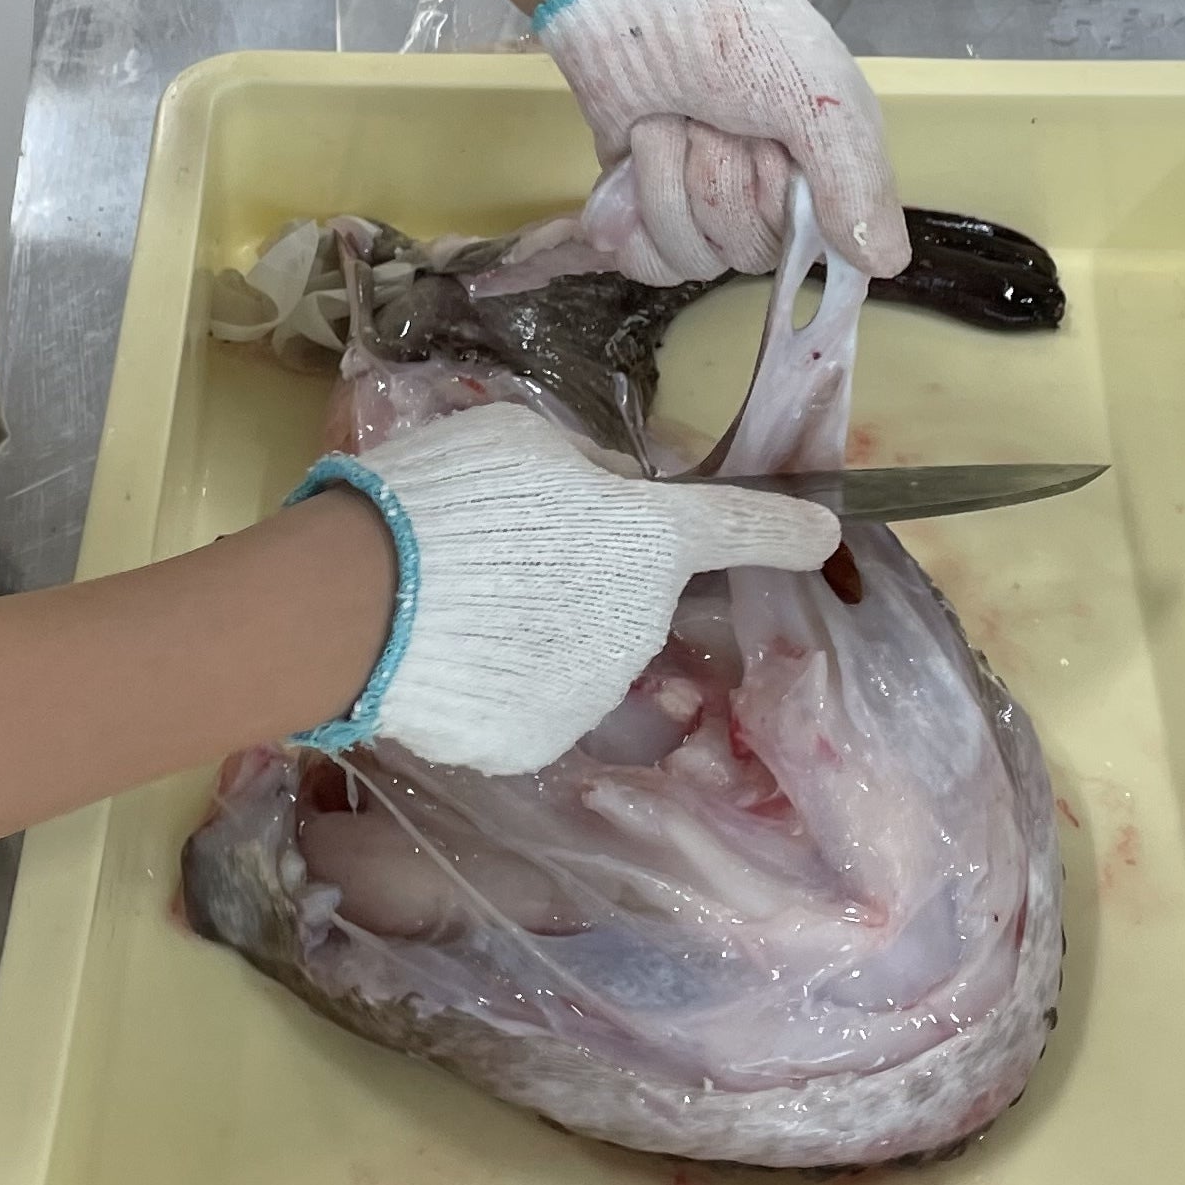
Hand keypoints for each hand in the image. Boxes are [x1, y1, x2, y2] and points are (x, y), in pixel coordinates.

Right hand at [290, 402, 838, 776]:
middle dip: (590, 578)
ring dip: (544, 631)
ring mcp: (593, 695)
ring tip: (464, 606)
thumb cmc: (449, 496)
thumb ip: (586, 471)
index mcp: (648, 538)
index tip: (824, 535)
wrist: (360, 605)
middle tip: (510, 554)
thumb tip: (606, 494)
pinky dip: (503, 680)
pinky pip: (535, 701)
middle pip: (631, 594)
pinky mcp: (540, 743)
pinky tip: (452, 656)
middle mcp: (639, 623)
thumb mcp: (524, 441)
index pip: (737, 527)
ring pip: (582, 652)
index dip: (784, 530)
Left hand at [533, 0, 907, 283]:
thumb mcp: (817, 96)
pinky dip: (631, 228)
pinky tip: (625, 181)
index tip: (770, 155)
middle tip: (708, 117)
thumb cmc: (732, 27)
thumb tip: (885, 265)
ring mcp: (700, 201)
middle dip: (718, 180)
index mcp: (825, 166)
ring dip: (667, 183)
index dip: (785, 208)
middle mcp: (767, 193)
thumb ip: (855, 181)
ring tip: (664, 120)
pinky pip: (649, 264)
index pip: (821, 247)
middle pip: (751, 252)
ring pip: (694, 259)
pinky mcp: (641, 203)